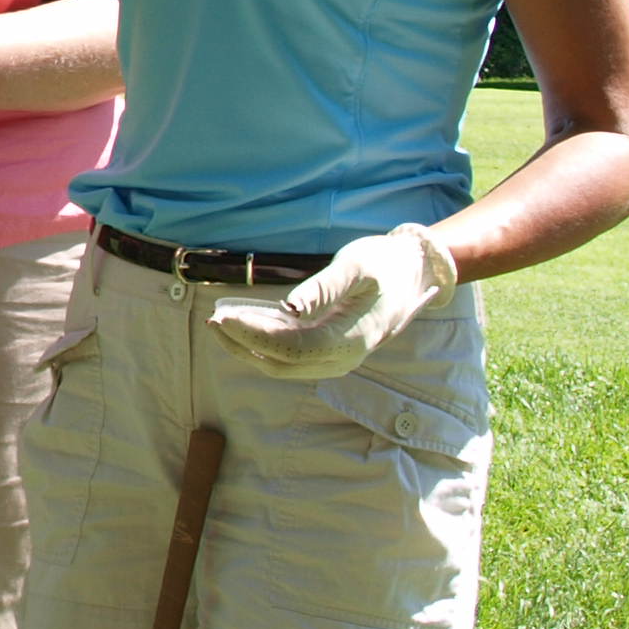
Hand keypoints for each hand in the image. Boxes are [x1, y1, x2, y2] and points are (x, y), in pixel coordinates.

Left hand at [205, 224, 459, 379]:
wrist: (415, 273)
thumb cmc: (385, 263)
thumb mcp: (356, 265)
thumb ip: (323, 288)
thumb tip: (289, 309)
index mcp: (352, 338)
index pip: (293, 347)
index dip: (255, 337)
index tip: (226, 316)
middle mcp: (344, 357)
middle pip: (283, 363)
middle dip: (244, 344)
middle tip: (214, 318)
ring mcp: (338, 359)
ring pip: (285, 365)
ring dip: (249, 348)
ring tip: (219, 323)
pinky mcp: (331, 351)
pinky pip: (293, 357)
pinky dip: (265, 345)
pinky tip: (245, 325)